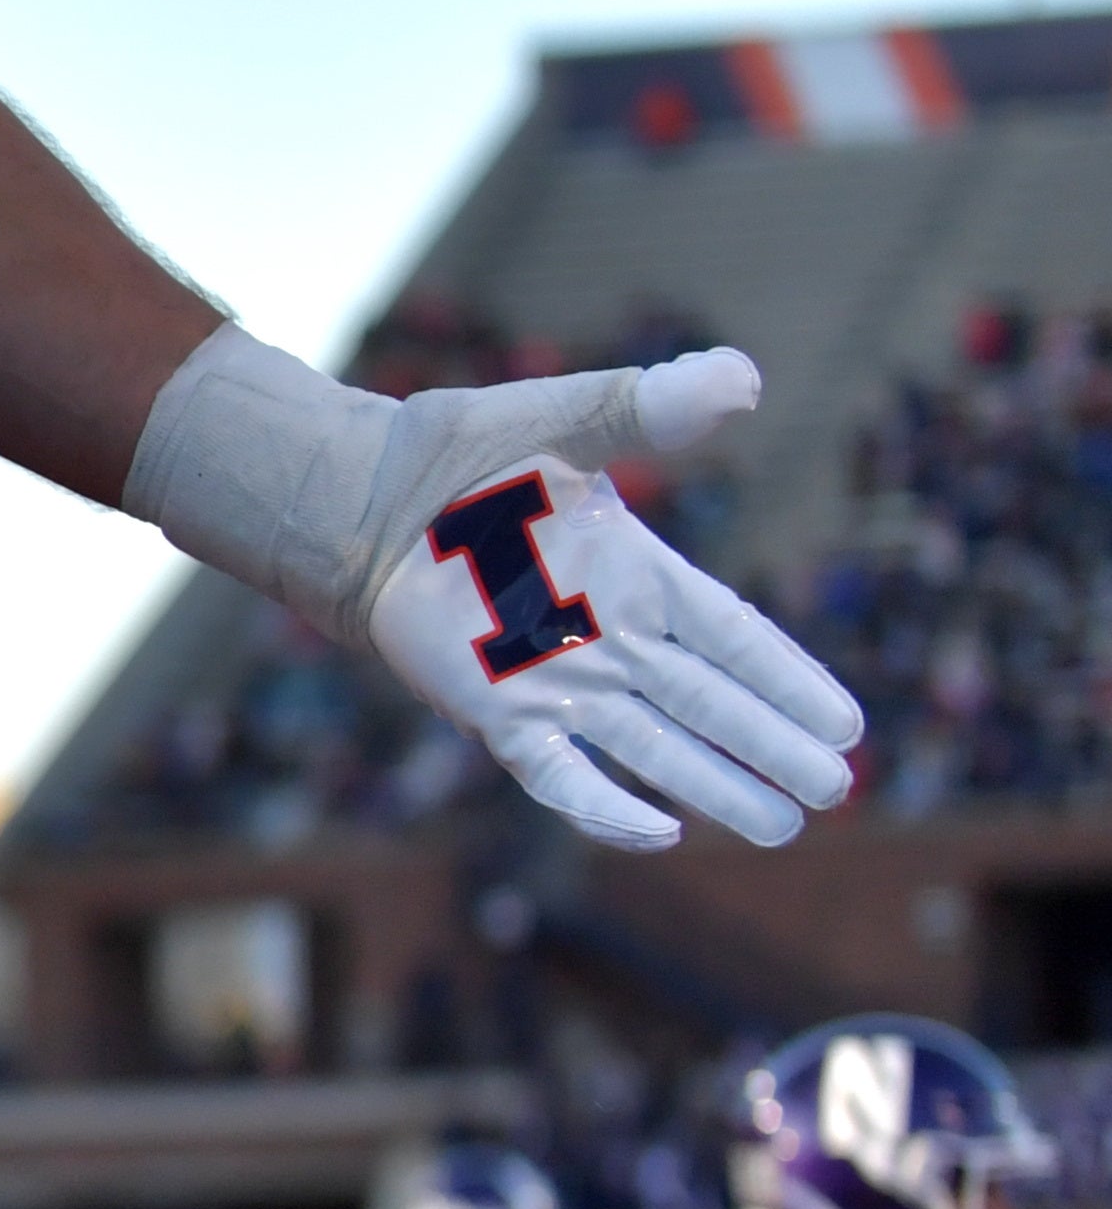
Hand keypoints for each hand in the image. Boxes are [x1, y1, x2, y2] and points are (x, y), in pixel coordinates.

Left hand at [127, 329, 863, 850]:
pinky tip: (658, 833)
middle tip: (836, 791)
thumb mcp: (561, 421)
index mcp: (638, 574)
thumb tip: (741, 375)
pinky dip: (602, 804)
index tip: (847, 724)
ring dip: (716, 787)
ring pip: (654, 747)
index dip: (790, 679)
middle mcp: (609, 638)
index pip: (735, 636)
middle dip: (772, 746)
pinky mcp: (495, 709)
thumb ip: (645, 408)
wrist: (361, 497)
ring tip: (783, 827)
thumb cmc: (462, 456)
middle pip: (711, 703)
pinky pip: (558, 770)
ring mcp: (555, 680)